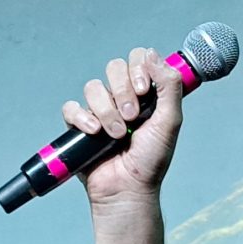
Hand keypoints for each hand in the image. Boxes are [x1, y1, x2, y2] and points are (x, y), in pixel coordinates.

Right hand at [60, 47, 184, 208]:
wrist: (128, 189)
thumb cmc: (151, 160)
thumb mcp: (170, 121)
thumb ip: (169, 85)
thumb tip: (152, 54)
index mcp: (145, 92)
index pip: (138, 58)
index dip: (138, 68)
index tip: (145, 92)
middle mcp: (122, 97)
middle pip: (114, 67)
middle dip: (123, 91)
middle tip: (132, 117)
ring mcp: (99, 110)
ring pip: (93, 87)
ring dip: (107, 110)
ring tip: (117, 134)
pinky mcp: (79, 125)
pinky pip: (71, 107)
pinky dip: (82, 118)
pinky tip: (94, 132)